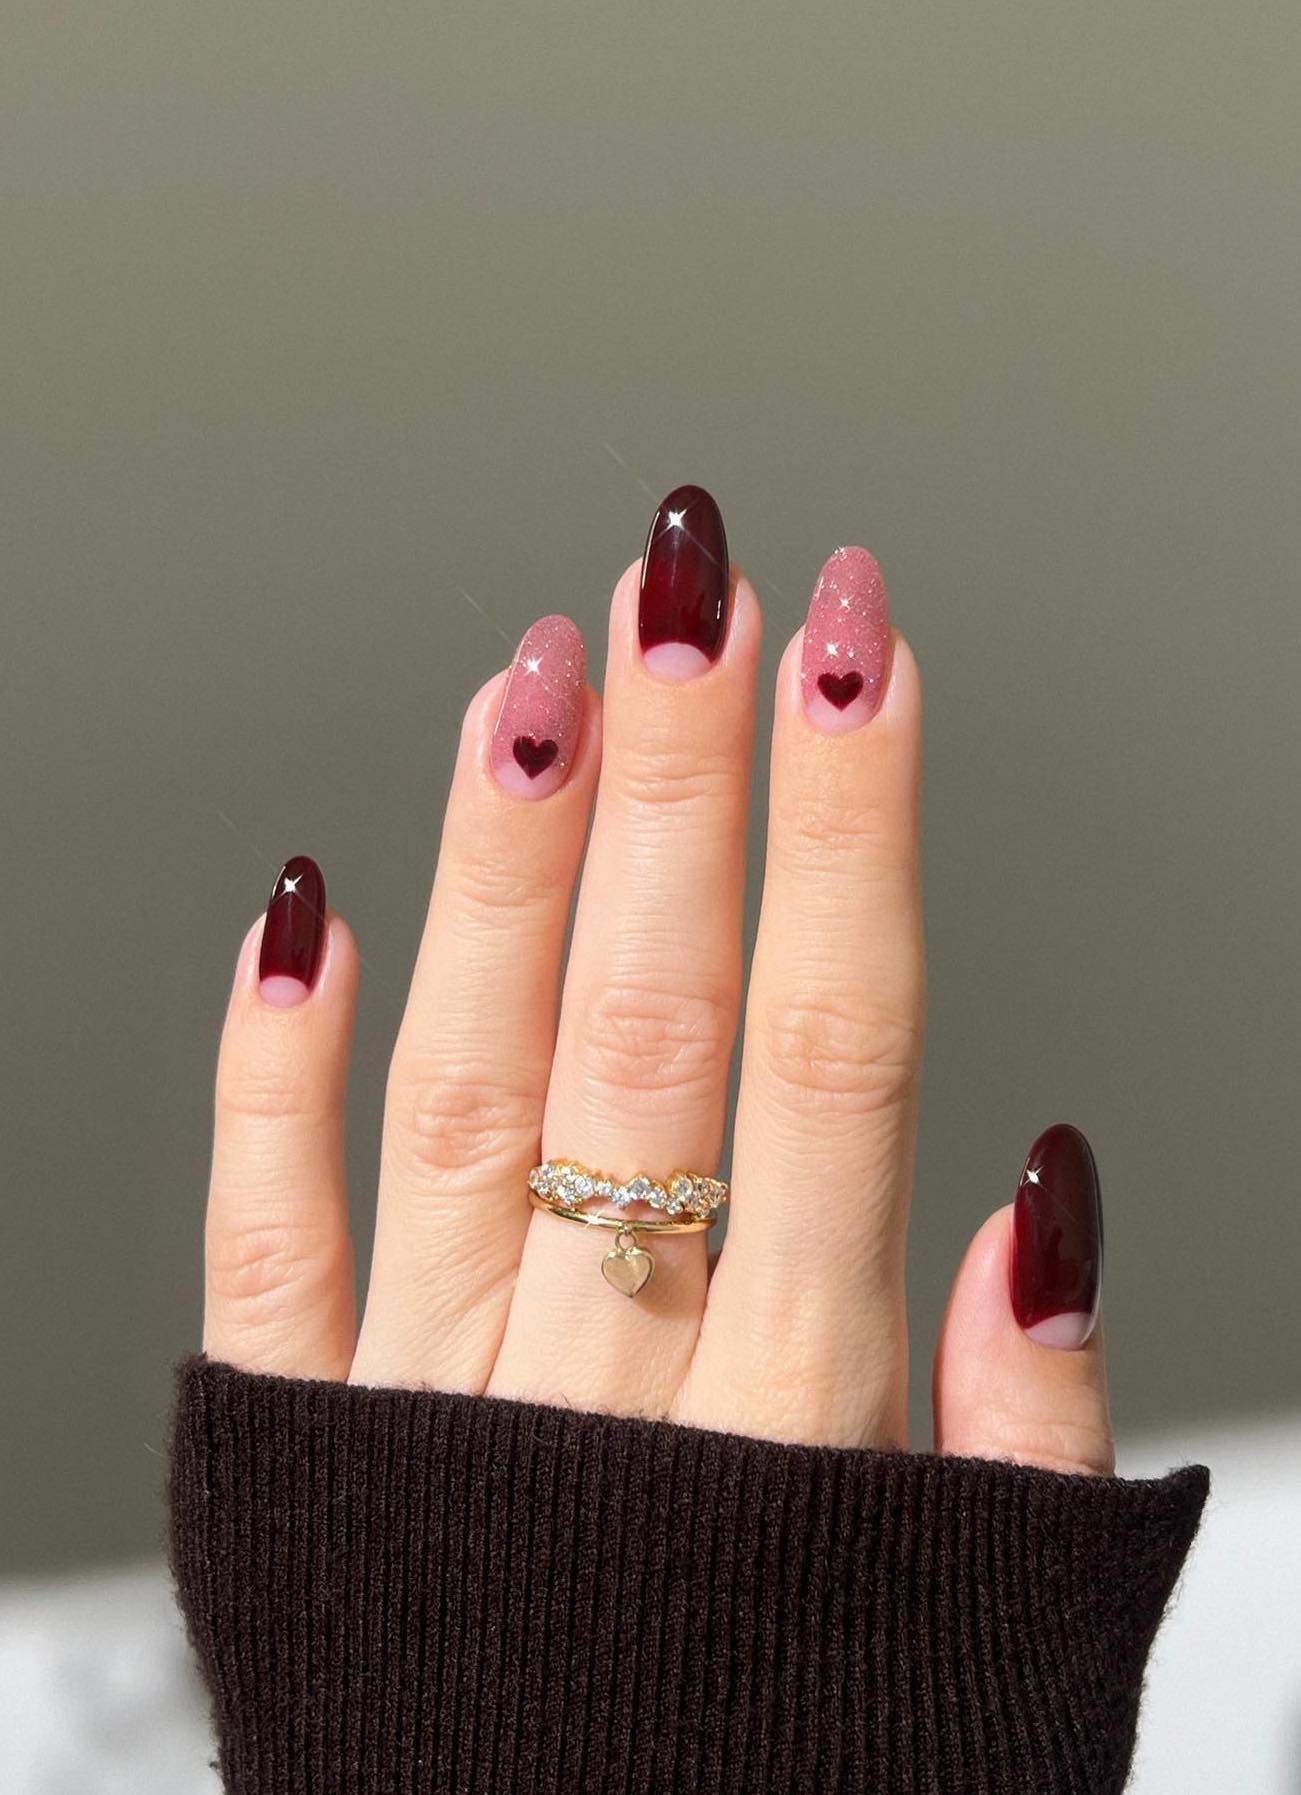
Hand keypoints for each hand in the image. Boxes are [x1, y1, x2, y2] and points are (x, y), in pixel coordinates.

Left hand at [202, 487, 1111, 1476]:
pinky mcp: (295, 1461)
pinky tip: (298, 916)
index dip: (845, 833)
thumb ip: (1024, 1435)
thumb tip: (1047, 1191)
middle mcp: (602, 1396)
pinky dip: (270, 1083)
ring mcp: (429, 1417)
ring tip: (536, 672)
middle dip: (682, 789)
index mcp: (790, 1430)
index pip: (835, 1057)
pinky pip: (264, 1249)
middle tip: (690, 576)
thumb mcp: (982, 1655)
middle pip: (653, 1032)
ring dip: (503, 875)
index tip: (851, 644)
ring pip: (469, 1094)